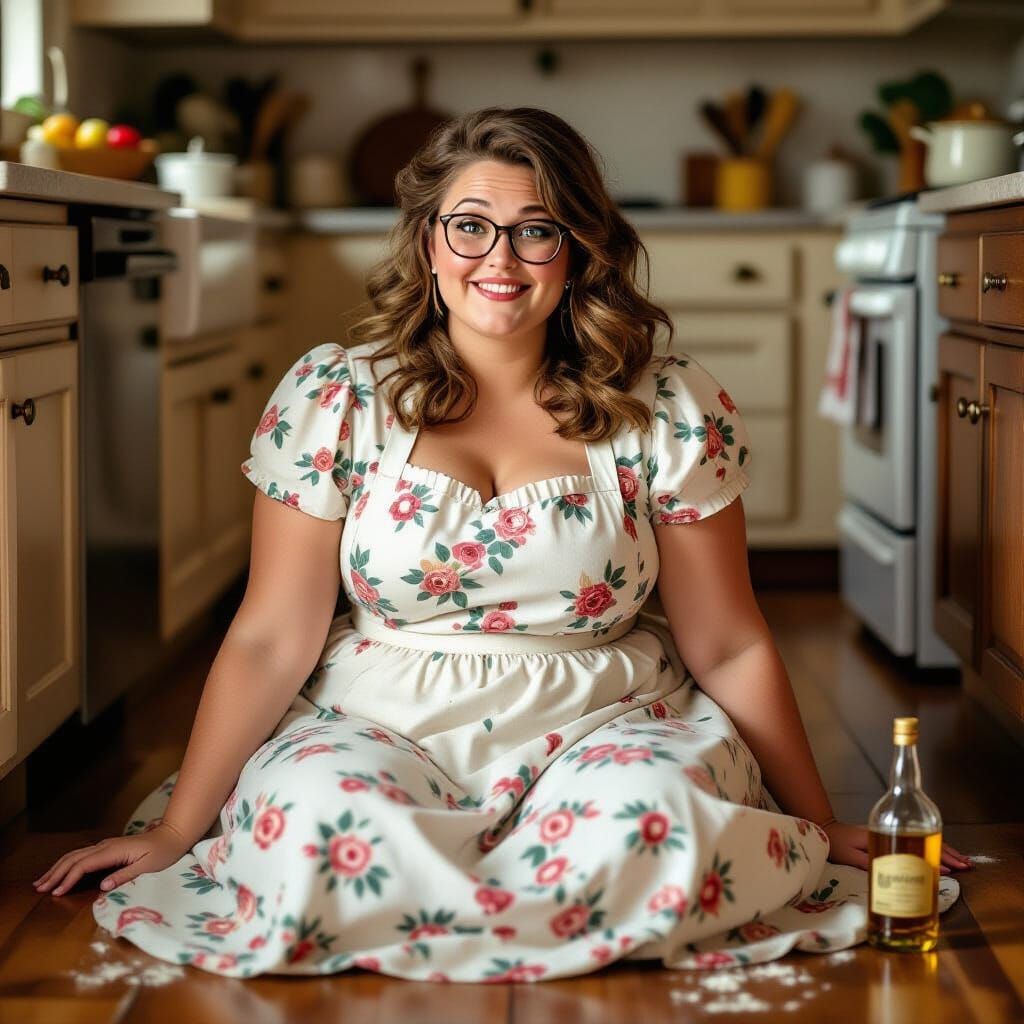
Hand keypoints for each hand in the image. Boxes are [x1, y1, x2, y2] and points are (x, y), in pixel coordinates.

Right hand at [32, 821, 192, 896]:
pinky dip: (68, 864)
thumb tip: (103, 886)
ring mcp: (106, 846)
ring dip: (58, 868)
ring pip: (76, 855)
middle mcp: (106, 846)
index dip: (68, 879)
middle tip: (39, 888)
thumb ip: (125, 875)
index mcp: (113, 850)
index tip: (56, 893)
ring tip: (43, 881)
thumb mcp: (148, 866)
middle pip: (74, 858)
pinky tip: (62, 872)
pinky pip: (83, 855)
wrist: (172, 836)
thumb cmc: (163, 853)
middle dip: (56, 873)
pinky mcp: (108, 849)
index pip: (84, 865)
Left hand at [823, 820, 973, 874]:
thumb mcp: (851, 856)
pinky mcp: (891, 838)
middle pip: (925, 839)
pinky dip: (932, 849)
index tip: (948, 869)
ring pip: (924, 840)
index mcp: (884, 834)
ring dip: (944, 851)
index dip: (934, 856)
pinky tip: (941, 858)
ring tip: (962, 863)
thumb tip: (896, 874)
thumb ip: (870, 864)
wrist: (825, 829)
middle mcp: (892, 831)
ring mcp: (893, 833)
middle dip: (947, 853)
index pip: (916, 843)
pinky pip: (916, 842)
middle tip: (966, 867)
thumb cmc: (836, 843)